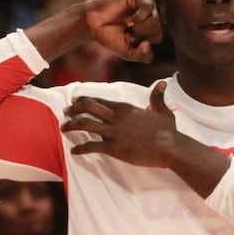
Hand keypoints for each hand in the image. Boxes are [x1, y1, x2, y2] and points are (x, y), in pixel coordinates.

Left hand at [61, 81, 175, 165]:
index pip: (99, 100)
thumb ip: (158, 97)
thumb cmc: (168, 131)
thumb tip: (162, 83)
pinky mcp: (113, 148)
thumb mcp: (162, 110)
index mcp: (125, 108)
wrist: (170, 147)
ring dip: (71, 125)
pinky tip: (74, 151)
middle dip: (73, 109)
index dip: (84, 100)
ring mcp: (113, 132)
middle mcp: (116, 117)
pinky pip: (91, 146)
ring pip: (84, 124)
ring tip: (63, 128)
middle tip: (65, 112)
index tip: (75, 101)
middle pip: (87, 108)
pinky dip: (80, 148)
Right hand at [84, 0, 162, 62]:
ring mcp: (143, 2)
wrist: (91, 25)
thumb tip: (148, 44)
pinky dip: (139, 17)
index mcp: (150, 26)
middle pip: (157, 28)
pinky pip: (148, 6)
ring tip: (127, 25)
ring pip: (155, 18)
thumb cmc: (110, 36)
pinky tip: (129, 21)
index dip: (142, 43)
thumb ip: (143, 56)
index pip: (157, 37)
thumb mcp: (129, 52)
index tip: (127, 40)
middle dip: (140, 35)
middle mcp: (149, 13)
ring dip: (140, 27)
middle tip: (126, 32)